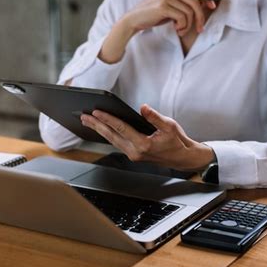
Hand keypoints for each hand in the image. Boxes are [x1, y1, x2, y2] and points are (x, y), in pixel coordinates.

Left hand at [80, 104, 214, 170]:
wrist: (182, 158)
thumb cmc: (177, 141)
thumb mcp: (169, 126)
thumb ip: (155, 117)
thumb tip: (143, 108)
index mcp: (144, 144)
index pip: (121, 128)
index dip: (108, 119)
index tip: (96, 112)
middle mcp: (135, 152)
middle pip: (111, 136)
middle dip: (96, 125)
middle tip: (84, 116)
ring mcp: (133, 155)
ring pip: (111, 141)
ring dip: (99, 130)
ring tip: (87, 121)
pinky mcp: (133, 155)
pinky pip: (116, 143)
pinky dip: (107, 135)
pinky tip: (100, 128)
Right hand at [123, 0, 216, 36]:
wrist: (134, 20)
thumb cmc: (153, 15)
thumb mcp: (170, 7)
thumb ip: (182, 4)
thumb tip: (202, 5)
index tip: (212, 7)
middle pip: (195, 2)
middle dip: (200, 17)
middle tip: (200, 29)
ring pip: (189, 12)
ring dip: (188, 25)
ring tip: (181, 31)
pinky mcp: (164, 6)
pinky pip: (182, 18)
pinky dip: (182, 27)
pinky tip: (176, 29)